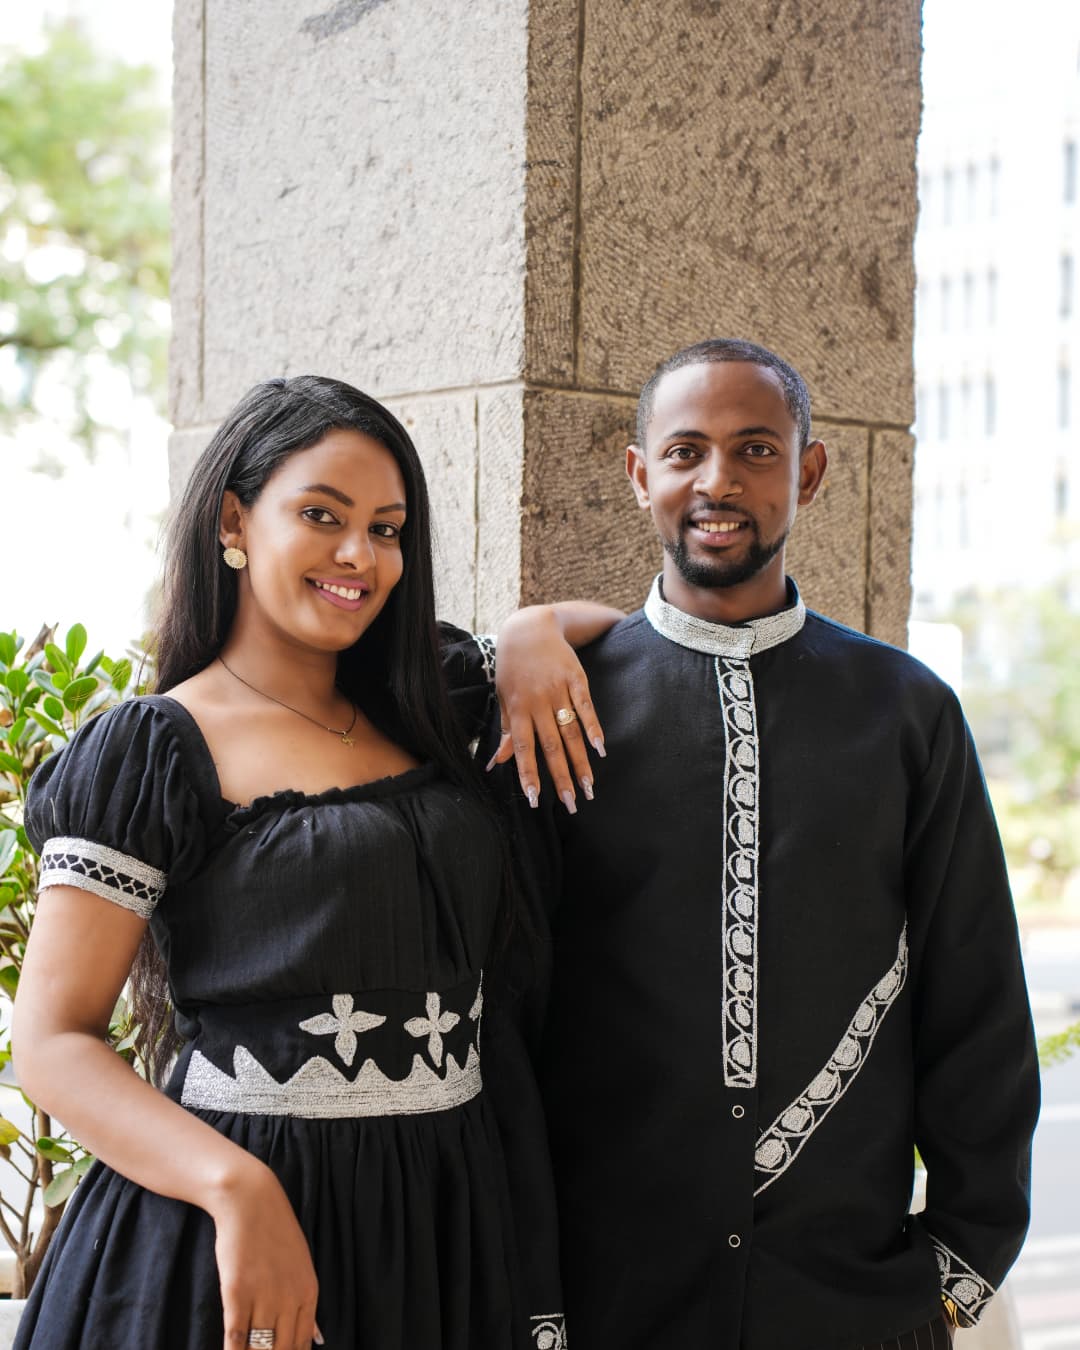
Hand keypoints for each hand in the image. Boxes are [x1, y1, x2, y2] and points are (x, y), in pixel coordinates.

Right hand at [210, 1159, 321, 1349]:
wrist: (251, 1201)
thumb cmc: (275, 1232)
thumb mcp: (302, 1265)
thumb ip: (307, 1304)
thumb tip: (317, 1339)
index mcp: (308, 1292)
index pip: (301, 1345)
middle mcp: (289, 1298)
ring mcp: (263, 1296)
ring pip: (259, 1348)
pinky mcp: (237, 1293)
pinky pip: (235, 1336)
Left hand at [491, 605, 606, 811]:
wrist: (530, 628)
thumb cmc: (513, 668)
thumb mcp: (504, 696)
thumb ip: (507, 730)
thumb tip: (499, 762)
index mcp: (517, 708)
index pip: (523, 747)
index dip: (529, 774)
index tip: (536, 799)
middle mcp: (538, 701)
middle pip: (551, 745)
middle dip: (561, 777)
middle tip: (572, 804)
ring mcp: (559, 690)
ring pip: (571, 732)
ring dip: (581, 761)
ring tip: (589, 786)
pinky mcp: (576, 679)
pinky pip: (586, 707)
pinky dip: (594, 727)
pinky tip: (601, 749)